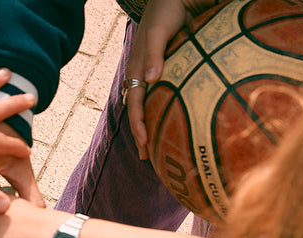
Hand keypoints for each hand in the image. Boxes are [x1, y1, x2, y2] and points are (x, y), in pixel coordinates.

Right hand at [125, 0, 216, 160]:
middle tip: (147, 158)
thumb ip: (153, 53)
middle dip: (140, 134)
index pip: (134, 103)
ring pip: (144, 106)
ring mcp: (149, 73)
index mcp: (137, 69)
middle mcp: (140, 74)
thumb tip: (152, 79)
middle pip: (136, 110)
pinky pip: (156, 96)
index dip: (138, 125)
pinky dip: (158, 111)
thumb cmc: (166, 12)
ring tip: (154, 146)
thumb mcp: (159, 31)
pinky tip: (168, 120)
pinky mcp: (160, 70)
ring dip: (147, 126)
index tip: (145, 144)